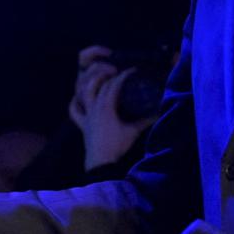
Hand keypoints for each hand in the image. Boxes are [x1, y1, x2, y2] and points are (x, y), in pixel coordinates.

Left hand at [67, 46, 151, 169]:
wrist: (101, 162)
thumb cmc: (117, 146)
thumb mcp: (133, 131)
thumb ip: (146, 120)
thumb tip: (159, 112)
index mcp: (106, 106)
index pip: (114, 85)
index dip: (123, 75)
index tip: (132, 71)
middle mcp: (94, 107)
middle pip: (99, 84)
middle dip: (108, 75)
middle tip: (118, 72)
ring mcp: (86, 115)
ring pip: (84, 92)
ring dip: (91, 82)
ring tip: (100, 78)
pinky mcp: (82, 124)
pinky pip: (74, 111)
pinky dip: (75, 102)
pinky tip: (78, 97)